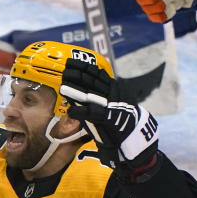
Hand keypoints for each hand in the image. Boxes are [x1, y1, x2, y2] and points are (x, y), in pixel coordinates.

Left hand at [60, 58, 160, 179]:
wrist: (134, 135)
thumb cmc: (116, 119)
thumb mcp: (107, 103)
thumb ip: (94, 95)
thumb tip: (74, 87)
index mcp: (113, 88)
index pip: (97, 74)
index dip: (84, 67)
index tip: (70, 62)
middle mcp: (114, 94)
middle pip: (93, 82)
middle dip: (78, 75)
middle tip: (64, 70)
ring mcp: (113, 106)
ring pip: (92, 96)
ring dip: (76, 91)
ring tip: (62, 87)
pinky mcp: (111, 119)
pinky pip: (94, 114)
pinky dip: (82, 112)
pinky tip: (71, 111)